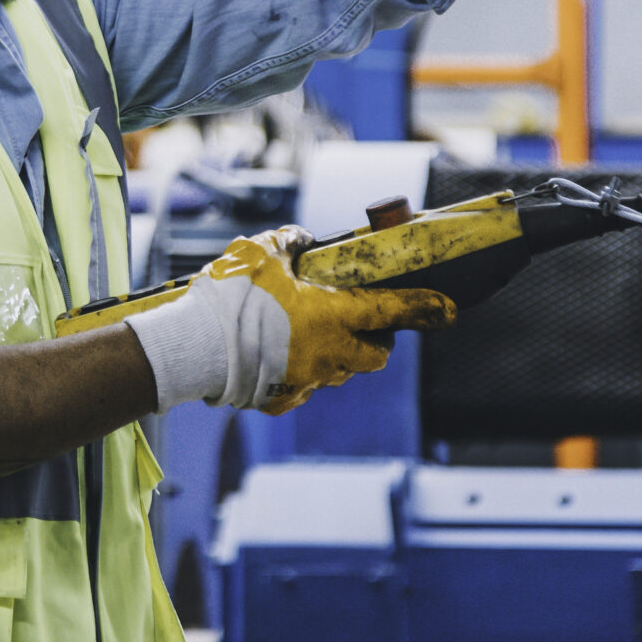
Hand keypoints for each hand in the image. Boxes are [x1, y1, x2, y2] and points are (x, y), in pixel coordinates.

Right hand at [124, 226, 455, 415]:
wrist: (193, 348)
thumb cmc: (230, 296)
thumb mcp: (261, 253)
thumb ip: (289, 243)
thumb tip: (302, 240)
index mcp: (332, 316)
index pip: (391, 310)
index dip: (423, 307)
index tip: (448, 308)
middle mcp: (330, 354)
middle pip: (375, 356)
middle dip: (377, 341)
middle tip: (360, 322)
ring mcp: (307, 382)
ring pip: (339, 372)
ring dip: (336, 355)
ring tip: (306, 334)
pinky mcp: (283, 400)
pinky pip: (303, 387)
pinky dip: (299, 372)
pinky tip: (276, 356)